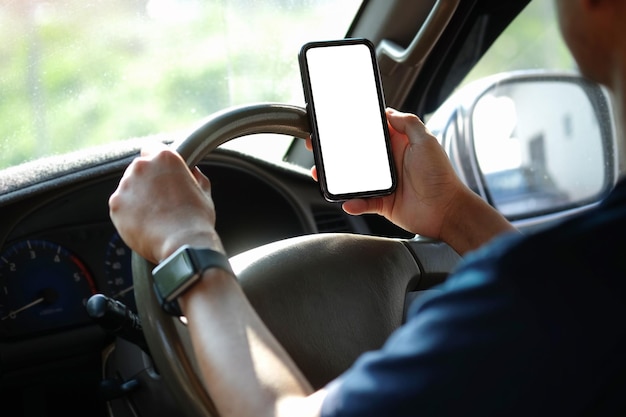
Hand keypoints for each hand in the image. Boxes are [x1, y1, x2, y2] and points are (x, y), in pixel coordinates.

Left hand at [109, 143, 223, 263]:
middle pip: (139, 169)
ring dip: (137, 198)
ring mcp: (126, 185)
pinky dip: (129, 214)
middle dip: (147, 182)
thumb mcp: (204, 192)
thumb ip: (196, 177)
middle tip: (161, 201)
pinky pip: (121, 206)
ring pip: (128, 188)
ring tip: (154, 216)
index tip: (160, 173)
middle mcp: (142, 167)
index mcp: (165, 158)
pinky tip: (145, 224)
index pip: (152, 148)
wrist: (183, 244)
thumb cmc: (196, 220)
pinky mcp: (116, 205)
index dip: (156, 162)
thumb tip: (194, 173)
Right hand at [307, 108, 514, 252]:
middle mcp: (388, 163)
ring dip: (335, 177)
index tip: (333, 123)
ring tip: (320, 173)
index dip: (352, 127)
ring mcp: (384, 184)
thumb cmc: (441, 177)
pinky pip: (361, 202)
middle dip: (334, 151)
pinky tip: (347, 201)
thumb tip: (389, 111)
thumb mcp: (427, 141)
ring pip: (352, 179)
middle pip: (354, 155)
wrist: (447, 211)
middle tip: (316, 145)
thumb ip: (408, 123)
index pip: (370, 132)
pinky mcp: (382, 203)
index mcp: (397, 145)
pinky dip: (352, 202)